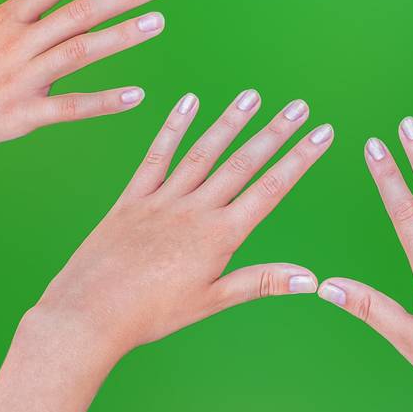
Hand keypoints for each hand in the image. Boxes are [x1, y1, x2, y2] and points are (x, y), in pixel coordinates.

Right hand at [0, 0, 168, 167]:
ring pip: (80, 53)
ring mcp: (21, 81)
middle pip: (78, 11)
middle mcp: (16, 45)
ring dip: (122, 37)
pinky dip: (104, 101)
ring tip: (159, 21)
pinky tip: (137, 94)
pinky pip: (70, 107)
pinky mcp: (21, 117)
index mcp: (2, 19)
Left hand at [33, 91, 332, 352]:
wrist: (90, 313)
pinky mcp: (132, 198)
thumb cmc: (151, 315)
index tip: (323, 134)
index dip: (299, 159)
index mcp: (218, 236)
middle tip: (300, 106)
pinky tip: (189, 101)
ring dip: (230, 122)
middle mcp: (194, 210)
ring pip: (204, 152)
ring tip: (253, 96)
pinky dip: (174, 127)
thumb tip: (310, 279)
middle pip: (243, 163)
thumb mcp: (210, 301)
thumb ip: (260, 282)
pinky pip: (157, 156)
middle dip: (275, 133)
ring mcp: (162, 200)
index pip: (270, 189)